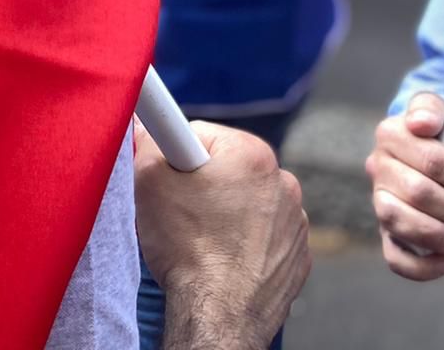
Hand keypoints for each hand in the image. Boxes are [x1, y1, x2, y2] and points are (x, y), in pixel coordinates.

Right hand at [135, 120, 310, 349]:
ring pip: (248, 202)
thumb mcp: (151, 180)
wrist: (218, 318)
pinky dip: (246, 243)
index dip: (177, 155)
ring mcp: (295, 223)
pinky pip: (265, 235)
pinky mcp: (297, 258)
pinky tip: (225, 259)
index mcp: (253, 154)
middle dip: (205, 183)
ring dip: (228, 213)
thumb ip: (147, 141)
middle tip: (183, 211)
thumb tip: (145, 125)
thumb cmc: (188, 250)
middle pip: (228, 168)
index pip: (201, 134)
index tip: (171, 176)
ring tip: (204, 240)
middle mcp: (283, 183)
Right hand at [367, 92, 443, 280]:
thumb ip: (432, 108)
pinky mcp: (387, 233)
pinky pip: (394, 257)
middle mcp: (378, 166)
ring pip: (397, 221)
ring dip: (438, 234)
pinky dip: (422, 266)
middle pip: (416, 192)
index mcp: (390, 133)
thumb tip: (421, 123)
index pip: (428, 158)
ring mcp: (379, 201)